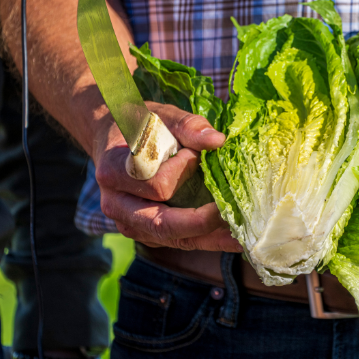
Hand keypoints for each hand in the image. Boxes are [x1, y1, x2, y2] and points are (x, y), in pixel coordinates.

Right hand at [93, 102, 241, 251]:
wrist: (116, 140)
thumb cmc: (142, 125)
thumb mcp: (163, 116)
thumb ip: (188, 126)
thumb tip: (218, 141)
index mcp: (114, 171)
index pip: (155, 184)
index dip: (182, 171)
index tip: (195, 154)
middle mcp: (117, 204)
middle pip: (161, 224)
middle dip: (201, 221)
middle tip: (233, 212)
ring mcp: (131, 223)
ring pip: (174, 239)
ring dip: (210, 237)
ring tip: (245, 233)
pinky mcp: (148, 233)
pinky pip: (180, 242)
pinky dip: (209, 240)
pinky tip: (236, 237)